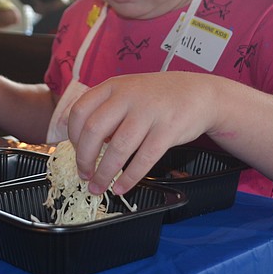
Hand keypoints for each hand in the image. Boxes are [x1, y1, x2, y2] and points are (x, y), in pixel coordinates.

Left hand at [67, 72, 216, 194]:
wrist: (200, 93)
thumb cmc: (160, 96)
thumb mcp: (129, 91)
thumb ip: (107, 110)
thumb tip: (86, 143)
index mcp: (114, 86)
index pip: (80, 111)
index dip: (72, 136)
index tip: (74, 151)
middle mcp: (129, 97)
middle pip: (94, 131)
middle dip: (84, 159)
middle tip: (84, 174)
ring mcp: (149, 113)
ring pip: (117, 149)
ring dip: (104, 174)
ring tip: (99, 187)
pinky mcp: (168, 130)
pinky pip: (144, 159)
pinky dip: (129, 178)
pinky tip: (122, 187)